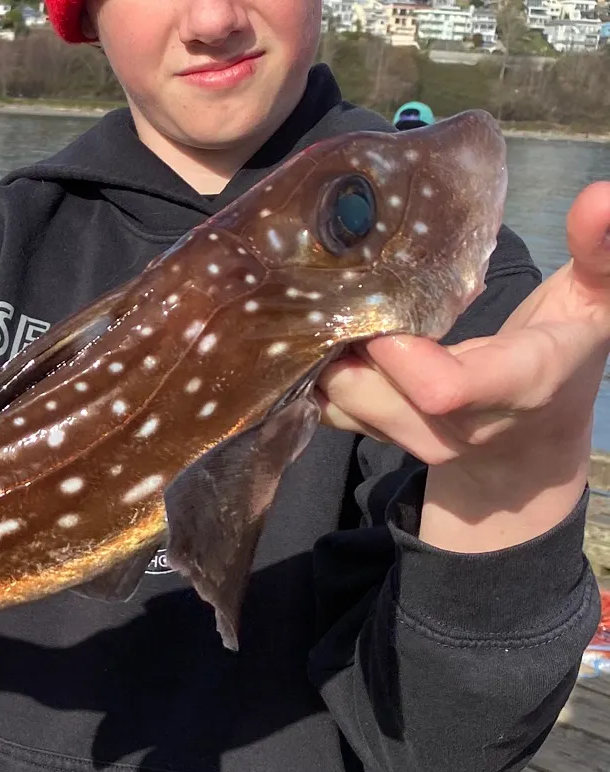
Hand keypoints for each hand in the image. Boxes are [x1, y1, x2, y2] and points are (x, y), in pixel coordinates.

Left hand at [317, 180, 609, 552]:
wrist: (529, 445)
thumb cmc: (565, 358)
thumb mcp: (598, 306)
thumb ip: (602, 254)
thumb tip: (601, 196)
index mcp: (515, 387)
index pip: (444, 389)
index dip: (399, 353)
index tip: (384, 302)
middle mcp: (456, 426)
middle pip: (375, 395)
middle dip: (346, 341)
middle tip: (336, 283)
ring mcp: (413, 440)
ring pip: (344, 404)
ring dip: (325, 353)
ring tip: (326, 300)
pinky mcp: (381, 438)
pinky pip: (333, 409)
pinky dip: (319, 369)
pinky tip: (325, 329)